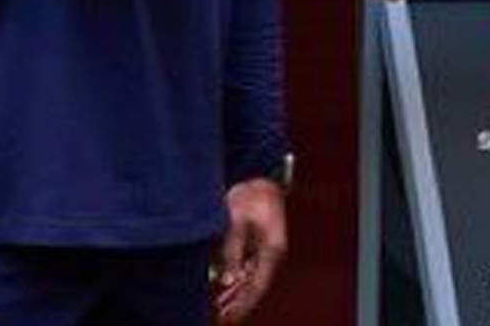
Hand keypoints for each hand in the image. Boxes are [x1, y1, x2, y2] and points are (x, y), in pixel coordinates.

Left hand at [216, 178, 286, 322]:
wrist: (260, 176)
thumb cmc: (251, 194)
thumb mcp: (237, 221)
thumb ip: (232, 250)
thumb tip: (228, 279)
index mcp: (272, 250)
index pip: (257, 287)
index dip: (242, 305)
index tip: (227, 319)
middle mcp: (270, 254)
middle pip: (254, 287)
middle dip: (236, 304)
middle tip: (218, 319)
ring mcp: (265, 249)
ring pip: (250, 280)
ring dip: (234, 295)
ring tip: (217, 310)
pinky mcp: (257, 244)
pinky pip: (246, 268)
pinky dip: (235, 280)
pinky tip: (223, 287)